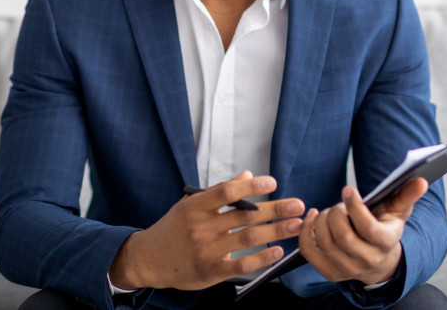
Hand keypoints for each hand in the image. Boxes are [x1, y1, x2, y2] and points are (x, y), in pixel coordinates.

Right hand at [109, 171, 304, 290]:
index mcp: (195, 206)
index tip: (272, 182)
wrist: (148, 259)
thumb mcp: (190, 204)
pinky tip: (277, 251)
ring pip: (246, 239)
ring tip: (295, 225)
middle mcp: (201, 227)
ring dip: (274, 232)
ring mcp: (206, 250)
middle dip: (274, 210)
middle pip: (244, 216)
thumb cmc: (173, 227)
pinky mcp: (210, 272)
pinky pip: (240, 265)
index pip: (227, 192)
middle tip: (297, 204)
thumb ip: (219, 192)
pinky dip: (261, 258)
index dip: (251, 186)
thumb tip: (248, 176)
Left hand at [298, 178, 427, 285]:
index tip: (347, 190)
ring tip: (329, 212)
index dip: (354, 206)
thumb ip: (407, 194)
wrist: (378, 260)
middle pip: (343, 236)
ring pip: (325, 242)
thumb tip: (421, 181)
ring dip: (322, 220)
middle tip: (339, 205)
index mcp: (386, 243)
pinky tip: (313, 217)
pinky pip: (309, 252)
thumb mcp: (397, 210)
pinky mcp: (329, 272)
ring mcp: (347, 269)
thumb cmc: (385, 226)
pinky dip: (306, 231)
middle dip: (336, 213)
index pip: (367, 227)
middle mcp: (367, 260)